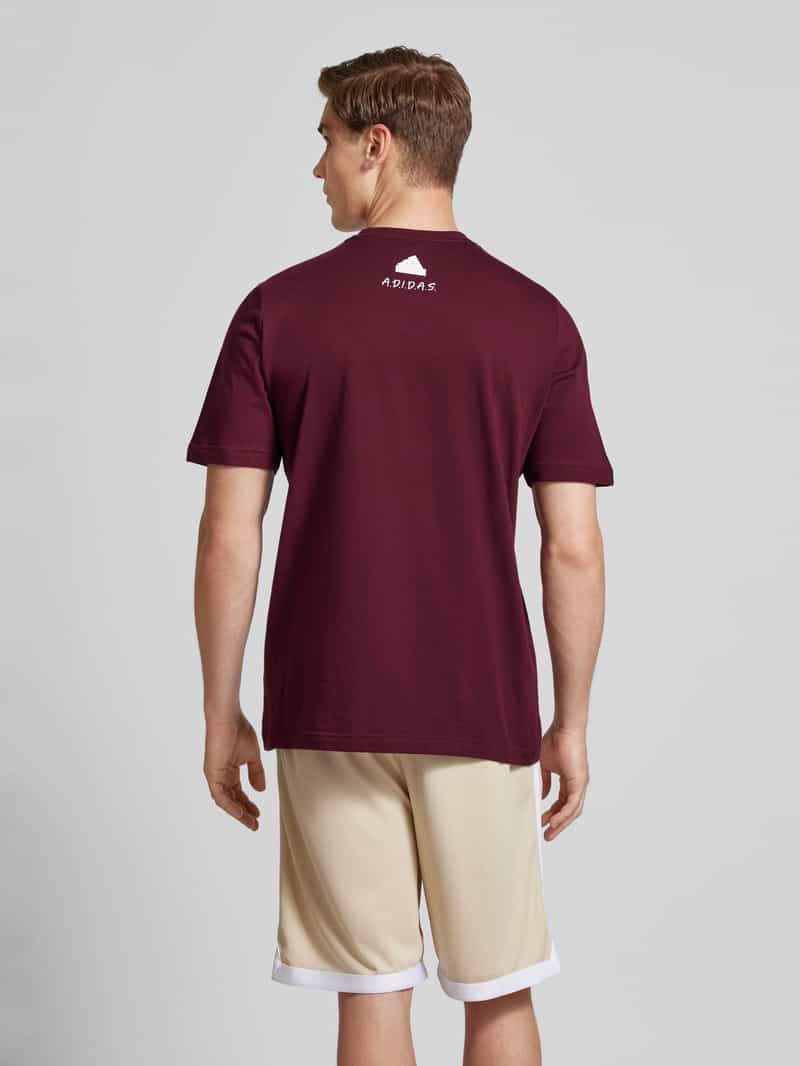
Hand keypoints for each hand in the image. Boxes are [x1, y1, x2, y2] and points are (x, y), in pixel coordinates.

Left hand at [203, 710, 265, 830]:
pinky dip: (230, 805)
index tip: (259, 814)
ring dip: (238, 813)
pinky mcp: (211, 774)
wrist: (228, 718)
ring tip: (250, 823)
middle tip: (255, 824)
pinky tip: (240, 813)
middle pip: (233, 799)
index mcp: (230, 770)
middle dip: (244, 812)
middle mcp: (221, 775)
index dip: (248, 804)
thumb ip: (256, 773)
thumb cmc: (239, 731)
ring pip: (226, 801)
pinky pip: (220, 795)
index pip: (238, 792)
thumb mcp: (252, 756)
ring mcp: (215, 775)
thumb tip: (260, 790)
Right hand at [539, 725, 588, 840]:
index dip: (552, 813)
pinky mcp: (580, 782)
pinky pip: (572, 804)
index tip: (542, 822)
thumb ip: (546, 781)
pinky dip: (563, 814)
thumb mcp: (546, 765)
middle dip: (558, 824)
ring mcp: (580, 784)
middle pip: (569, 811)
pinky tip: (554, 821)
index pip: (562, 802)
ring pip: (572, 811)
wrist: (564, 729)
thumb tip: (544, 795)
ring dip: (561, 823)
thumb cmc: (555, 740)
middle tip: (547, 835)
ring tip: (549, 833)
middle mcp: (577, 784)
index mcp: (569, 780)